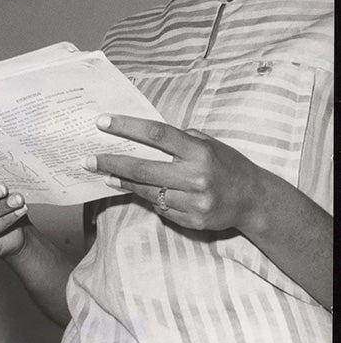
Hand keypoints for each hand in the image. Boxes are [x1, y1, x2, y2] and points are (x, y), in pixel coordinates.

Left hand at [88, 114, 270, 233]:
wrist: (255, 201)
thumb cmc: (228, 165)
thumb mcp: (210, 144)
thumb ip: (181, 139)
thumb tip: (144, 133)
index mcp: (200, 152)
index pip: (157, 134)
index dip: (127, 127)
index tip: (102, 122)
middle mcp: (196, 177)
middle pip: (143, 169)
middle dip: (111, 163)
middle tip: (87, 159)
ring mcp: (193, 202)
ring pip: (147, 191)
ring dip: (122, 182)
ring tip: (105, 174)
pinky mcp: (191, 221)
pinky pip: (160, 207)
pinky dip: (147, 197)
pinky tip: (134, 190)